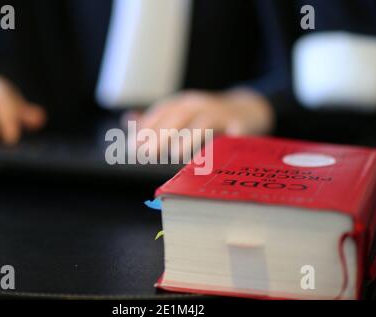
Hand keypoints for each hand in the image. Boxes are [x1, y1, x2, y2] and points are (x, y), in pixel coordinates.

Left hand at [123, 89, 273, 156]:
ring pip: (202, 123)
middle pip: (178, 117)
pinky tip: (215, 152)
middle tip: (149, 154)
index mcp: (183, 103)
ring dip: (188, 139)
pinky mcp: (240, 123)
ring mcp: (220, 113)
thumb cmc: (209, 118)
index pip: (161, 113)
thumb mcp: (182, 115)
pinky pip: (232, 132)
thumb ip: (156, 120)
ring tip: (176, 155)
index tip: (134, 147)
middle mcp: (199, 105)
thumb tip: (127, 119)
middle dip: (162, 135)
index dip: (146, 128)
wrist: (248, 109)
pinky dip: (224, 139)